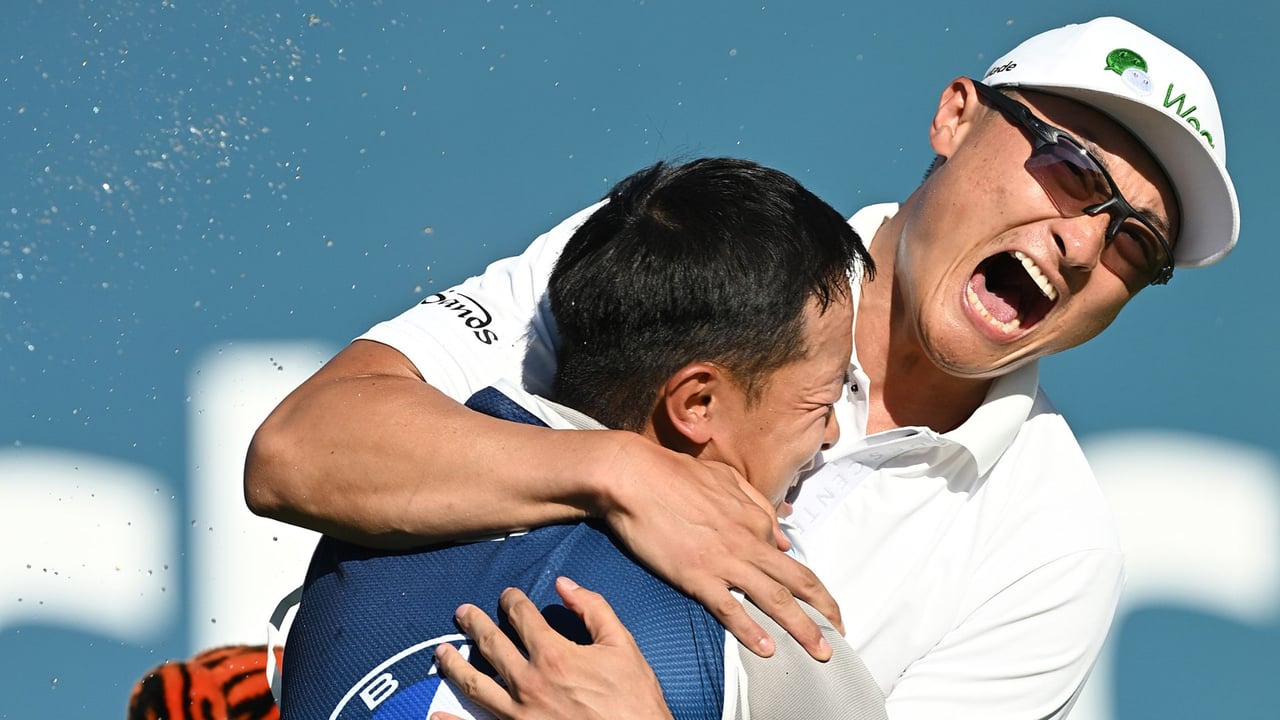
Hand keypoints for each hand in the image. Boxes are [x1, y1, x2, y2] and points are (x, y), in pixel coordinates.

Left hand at [431, 577, 673, 719]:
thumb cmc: (633, 700)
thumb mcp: (623, 646)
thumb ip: (593, 609)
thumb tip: (565, 584)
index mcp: (553, 655)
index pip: (522, 616)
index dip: (513, 601)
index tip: (509, 596)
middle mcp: (528, 682)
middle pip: (490, 644)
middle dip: (474, 624)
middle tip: (462, 613)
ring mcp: (518, 714)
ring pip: (474, 684)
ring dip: (454, 665)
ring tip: (442, 652)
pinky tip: (435, 713)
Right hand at [598, 434, 841, 659]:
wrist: (634, 476)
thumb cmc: (674, 473)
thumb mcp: (726, 479)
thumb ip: (758, 505)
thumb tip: (782, 536)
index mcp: (755, 518)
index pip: (790, 557)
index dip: (808, 584)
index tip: (818, 605)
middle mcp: (748, 541)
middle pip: (798, 581)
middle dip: (825, 611)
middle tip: (841, 633)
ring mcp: (724, 560)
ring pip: (775, 599)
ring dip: (802, 628)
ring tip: (820, 652)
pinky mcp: (696, 575)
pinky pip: (730, 608)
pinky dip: (750, 631)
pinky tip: (766, 648)